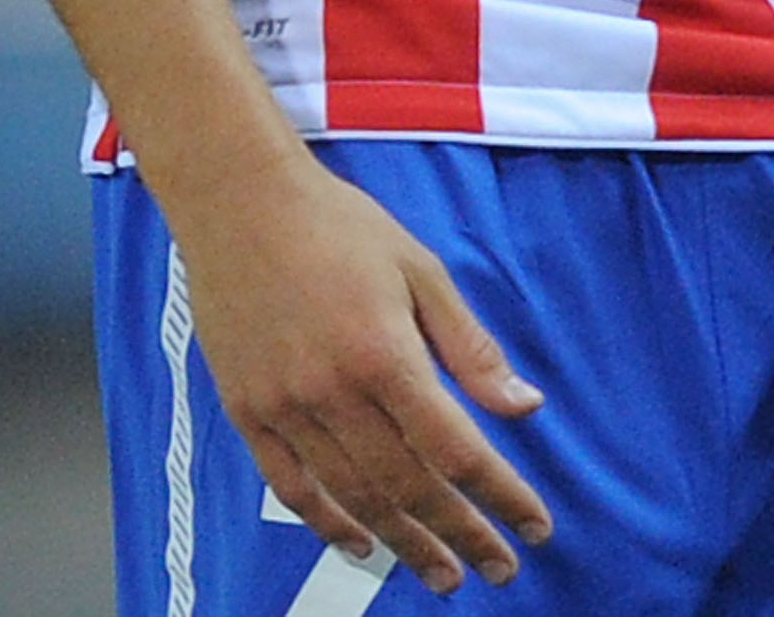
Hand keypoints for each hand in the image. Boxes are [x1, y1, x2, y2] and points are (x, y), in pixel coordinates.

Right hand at [175, 148, 552, 592]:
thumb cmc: (338, 225)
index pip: (456, 448)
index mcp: (385, 353)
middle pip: (409, 487)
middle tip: (498, 570)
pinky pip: (291, 488)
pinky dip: (328, 524)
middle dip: (460, 535)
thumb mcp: (420, 268)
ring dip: (403, 544)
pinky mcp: (247, 412)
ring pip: (353, 499)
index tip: (534, 529)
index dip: (500, 496)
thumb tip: (524, 406)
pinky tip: (361, 542)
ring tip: (441, 573)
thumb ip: (470, 346)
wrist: (239, 200)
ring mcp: (285, 408)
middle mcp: (333, 392)